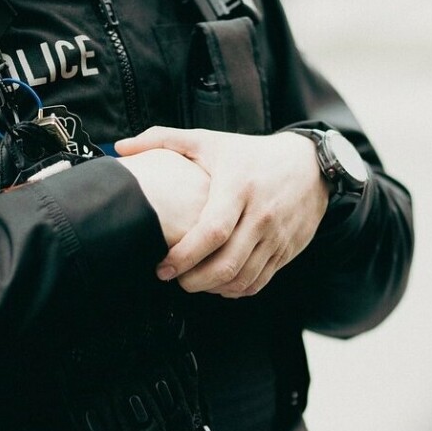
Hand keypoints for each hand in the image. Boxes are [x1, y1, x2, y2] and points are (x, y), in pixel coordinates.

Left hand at [116, 128, 329, 297]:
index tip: (162, 266)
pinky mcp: (286, 251)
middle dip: (194, 281)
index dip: (184, 256)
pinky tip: (218, 284)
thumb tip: (120, 146)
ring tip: (192, 282)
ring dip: (213, 289)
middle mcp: (262, 215)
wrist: (310, 166)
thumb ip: (164, 139)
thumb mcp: (210, 141)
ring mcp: (277, 237)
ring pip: (242, 279)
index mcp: (239, 187)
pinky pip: (259, 282)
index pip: (212, 232)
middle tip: (173, 279)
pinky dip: (235, 291)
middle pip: (227, 264)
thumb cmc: (250, 154)